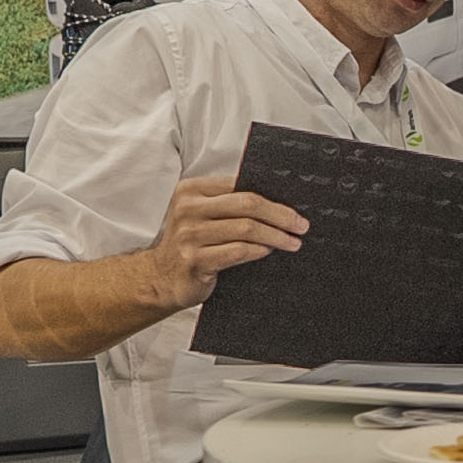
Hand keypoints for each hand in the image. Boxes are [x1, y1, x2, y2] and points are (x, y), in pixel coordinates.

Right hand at [149, 173, 306, 310]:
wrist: (162, 277)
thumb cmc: (191, 244)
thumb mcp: (202, 215)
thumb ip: (227, 203)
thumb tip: (278, 202)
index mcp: (191, 190)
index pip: (240, 185)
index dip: (272, 197)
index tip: (295, 208)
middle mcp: (187, 209)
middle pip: (247, 205)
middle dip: (281, 215)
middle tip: (301, 225)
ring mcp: (189, 235)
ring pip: (246, 229)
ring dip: (276, 236)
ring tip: (292, 242)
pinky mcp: (195, 261)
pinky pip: (238, 252)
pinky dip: (259, 251)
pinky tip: (269, 251)